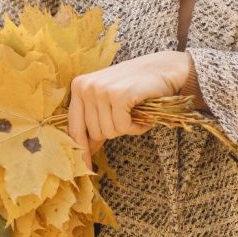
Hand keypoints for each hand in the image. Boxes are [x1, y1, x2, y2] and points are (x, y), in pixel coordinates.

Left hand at [68, 51, 182, 166]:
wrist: (163, 68)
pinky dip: (136, 126)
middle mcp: (85, 87)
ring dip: (127, 127)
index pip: (74, 127)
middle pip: (94, 133)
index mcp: (79, 87)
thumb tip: (85, 150)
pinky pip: (123, 126)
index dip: (81, 150)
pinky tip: (142, 114)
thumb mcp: (108, 99)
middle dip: (114, 131)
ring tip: (135, 113)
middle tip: (127, 117)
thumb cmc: (136, 86)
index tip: (84, 168)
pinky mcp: (118, 95)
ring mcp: (101, 90)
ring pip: (109, 131)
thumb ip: (94, 119)